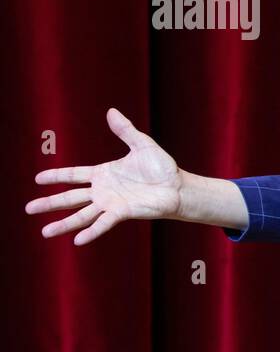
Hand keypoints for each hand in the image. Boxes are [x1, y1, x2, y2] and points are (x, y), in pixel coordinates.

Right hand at [26, 108, 181, 244]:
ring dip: (63, 223)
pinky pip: (103, 223)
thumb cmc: (162, 167)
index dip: (56, 176)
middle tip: (28, 208)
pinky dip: (91, 231)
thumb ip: (125, 130)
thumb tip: (111, 111)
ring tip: (44, 232)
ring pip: (81, 214)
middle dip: (49, 203)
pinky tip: (77, 240)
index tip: (37, 179)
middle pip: (70, 197)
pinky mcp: (122, 212)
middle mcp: (103, 190)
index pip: (73, 175)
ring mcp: (111, 203)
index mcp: (103, 173)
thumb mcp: (142, 144)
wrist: (178, 186)